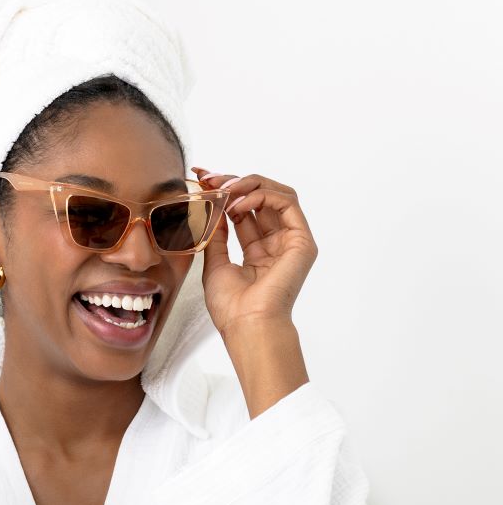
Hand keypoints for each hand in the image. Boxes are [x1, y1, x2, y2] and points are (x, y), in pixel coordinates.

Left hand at [191, 167, 317, 337]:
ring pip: (278, 194)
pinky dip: (261, 196)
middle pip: (261, 199)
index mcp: (259, 252)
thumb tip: (212, 207)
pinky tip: (237, 206)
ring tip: (225, 191)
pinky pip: (287, 203)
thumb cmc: (232, 307)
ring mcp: (292, 242)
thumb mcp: (215, 262)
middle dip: (235, 183)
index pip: (244, 211)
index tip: (202, 180)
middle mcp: (277, 244)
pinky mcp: (302, 242)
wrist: (247, 326)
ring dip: (249, 185)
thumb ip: (216, 234)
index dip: (225, 192)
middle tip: (211, 179)